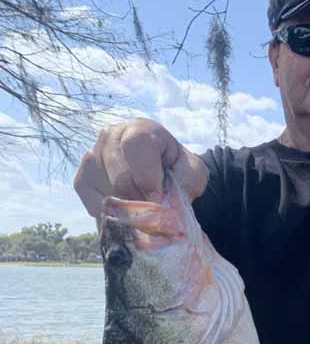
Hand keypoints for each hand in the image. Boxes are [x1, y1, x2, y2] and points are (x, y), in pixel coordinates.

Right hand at [74, 119, 208, 216]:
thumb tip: (164, 205)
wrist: (165, 174)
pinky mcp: (82, 180)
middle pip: (120, 178)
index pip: (135, 147)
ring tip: (145, 205)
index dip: (148, 178)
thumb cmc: (179, 170)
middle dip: (142, 201)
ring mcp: (92, 157)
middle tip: (156, 210)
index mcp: (140, 129)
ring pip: (108, 194)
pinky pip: (95, 205)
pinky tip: (129, 208)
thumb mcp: (193, 172)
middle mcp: (110, 137)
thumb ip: (185, 183)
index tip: (159, 199)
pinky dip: (115, 215)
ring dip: (130, 209)